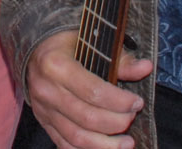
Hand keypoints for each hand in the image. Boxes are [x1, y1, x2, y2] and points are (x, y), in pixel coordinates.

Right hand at [26, 29, 150, 147]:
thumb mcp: (91, 44)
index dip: (120, 102)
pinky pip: (65, 144)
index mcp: (57, 65)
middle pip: (87, 117)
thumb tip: (145, 67)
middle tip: (132, 118)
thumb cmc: (67, 45)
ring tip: (127, 143)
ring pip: (77, 137)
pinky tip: (106, 148)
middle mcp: (47, 89)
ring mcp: (43, 108)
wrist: (36, 50)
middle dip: (117, 122)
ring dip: (106, 145)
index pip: (93, 92)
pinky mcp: (43, 121)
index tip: (137, 103)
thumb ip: (120, 60)